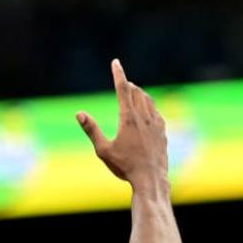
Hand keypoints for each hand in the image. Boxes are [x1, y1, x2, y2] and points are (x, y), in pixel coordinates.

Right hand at [77, 59, 168, 188]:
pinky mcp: (163, 133)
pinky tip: (148, 111)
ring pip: (149, 101)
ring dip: (140, 94)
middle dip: (128, 85)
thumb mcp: (102, 150)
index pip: (123, 90)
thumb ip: (91, 129)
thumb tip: (79, 113)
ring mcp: (156, 125)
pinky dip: (149, 106)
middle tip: (122, 82)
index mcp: (129, 119)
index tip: (116, 62)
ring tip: (133, 93)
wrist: (151, 180)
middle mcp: (144, 118)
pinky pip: (157, 112)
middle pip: (137, 92)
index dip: (118, 74)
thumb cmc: (125, 166)